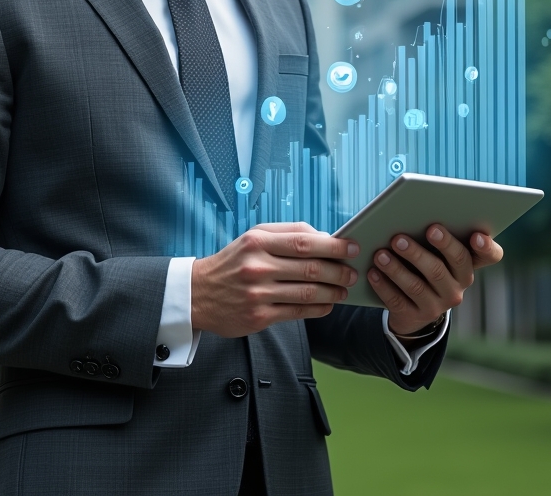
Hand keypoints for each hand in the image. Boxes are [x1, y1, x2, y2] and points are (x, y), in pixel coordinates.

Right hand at [191, 222, 359, 337]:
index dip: (333, 245)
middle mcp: (257, 265)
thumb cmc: (232, 262)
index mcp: (257, 241)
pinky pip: (298, 313)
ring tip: (344, 289)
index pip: (304, 241)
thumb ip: (286, 234)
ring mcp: (258, 293)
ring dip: (333, 291)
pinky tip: (328, 304)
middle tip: (353, 272)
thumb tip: (324, 238)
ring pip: (308, 292)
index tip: (351, 246)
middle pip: (310, 267)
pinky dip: (319, 309)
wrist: (198, 293)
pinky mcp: (259, 316)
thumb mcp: (252, 238)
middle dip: (338, 270)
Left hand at [368, 225, 502, 337]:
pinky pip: (398, 301)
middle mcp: (459, 285)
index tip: (475, 235)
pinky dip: (384, 285)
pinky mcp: (417, 316)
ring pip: (417, 286)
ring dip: (396, 268)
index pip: (490, 255)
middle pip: (442, 268)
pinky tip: (373, 272)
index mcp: (467, 264)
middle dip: (420, 252)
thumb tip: (410, 212)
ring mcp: (439, 303)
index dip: (486, 246)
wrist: (413, 304)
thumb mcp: (433, 248)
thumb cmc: (424, 261)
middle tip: (399, 238)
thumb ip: (432, 233)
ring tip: (380, 254)